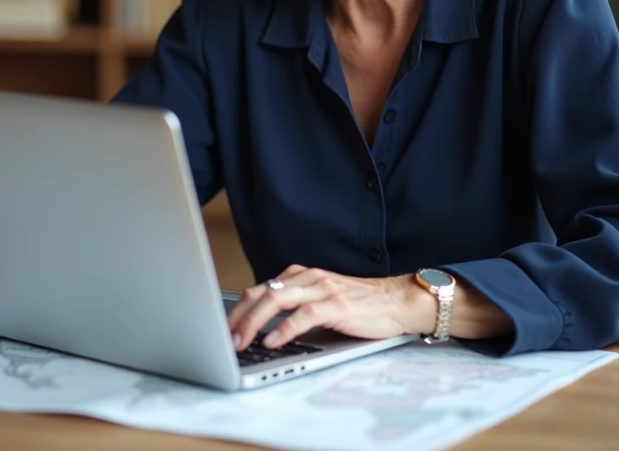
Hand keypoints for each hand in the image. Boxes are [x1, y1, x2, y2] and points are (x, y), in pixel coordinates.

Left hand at [227, 265, 429, 350]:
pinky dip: (285, 329)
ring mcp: (322, 289)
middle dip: (238, 317)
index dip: (236, 310)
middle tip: (224, 339)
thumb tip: (254, 316)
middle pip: (262, 293)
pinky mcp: (337, 305)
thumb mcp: (319, 300)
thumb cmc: (358, 306)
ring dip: (254, 322)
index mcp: (299, 276)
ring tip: (240, 341)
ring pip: (278, 300)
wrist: (398, 301)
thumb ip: (291, 304)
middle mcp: (308, 278)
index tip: (220, 329)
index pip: (259, 290)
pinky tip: (272, 341)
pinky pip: (304, 315)